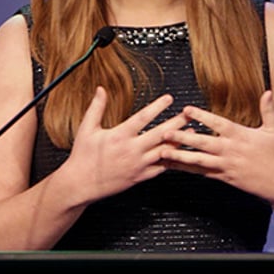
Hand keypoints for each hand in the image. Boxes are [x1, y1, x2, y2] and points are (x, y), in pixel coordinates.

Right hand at [63, 87, 188, 201]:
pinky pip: (161, 168)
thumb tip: (101, 89)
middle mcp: (131, 150)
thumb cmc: (82, 156)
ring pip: (164, 152)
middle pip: (160, 134)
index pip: (143, 118)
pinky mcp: (140, 177)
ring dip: (179, 141)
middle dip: (177, 123)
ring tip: (192, 133)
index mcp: (119, 136)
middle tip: (191, 114)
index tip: (169, 98)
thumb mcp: (86, 129)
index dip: (158, 107)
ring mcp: (138, 165)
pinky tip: (182, 153)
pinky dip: (173, 160)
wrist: (80, 184)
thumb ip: (96, 107)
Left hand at [159, 91, 273, 200]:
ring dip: (179, 156)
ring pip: (199, 161)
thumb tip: (268, 91)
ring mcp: (227, 166)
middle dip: (183, 138)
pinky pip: (202, 173)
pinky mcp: (225, 178)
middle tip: (165, 132)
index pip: (218, 124)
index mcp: (241, 136)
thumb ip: (268, 110)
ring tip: (162, 153)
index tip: (186, 109)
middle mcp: (231, 151)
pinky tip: (173, 166)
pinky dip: (187, 169)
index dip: (202, 116)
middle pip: (203, 143)